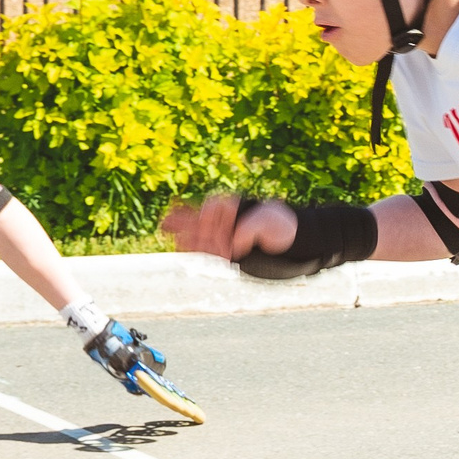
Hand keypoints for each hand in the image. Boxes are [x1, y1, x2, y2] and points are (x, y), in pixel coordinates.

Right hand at [158, 194, 295, 260]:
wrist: (295, 241)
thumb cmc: (285, 227)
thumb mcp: (272, 223)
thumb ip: (253, 227)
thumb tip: (235, 240)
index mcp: (237, 207)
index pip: (216, 208)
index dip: (209, 215)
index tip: (208, 223)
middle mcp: (228, 221)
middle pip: (201, 217)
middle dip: (185, 219)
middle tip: (166, 221)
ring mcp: (226, 235)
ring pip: (200, 233)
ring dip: (183, 231)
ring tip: (163, 229)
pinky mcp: (227, 250)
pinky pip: (206, 248)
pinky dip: (193, 246)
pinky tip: (179, 245)